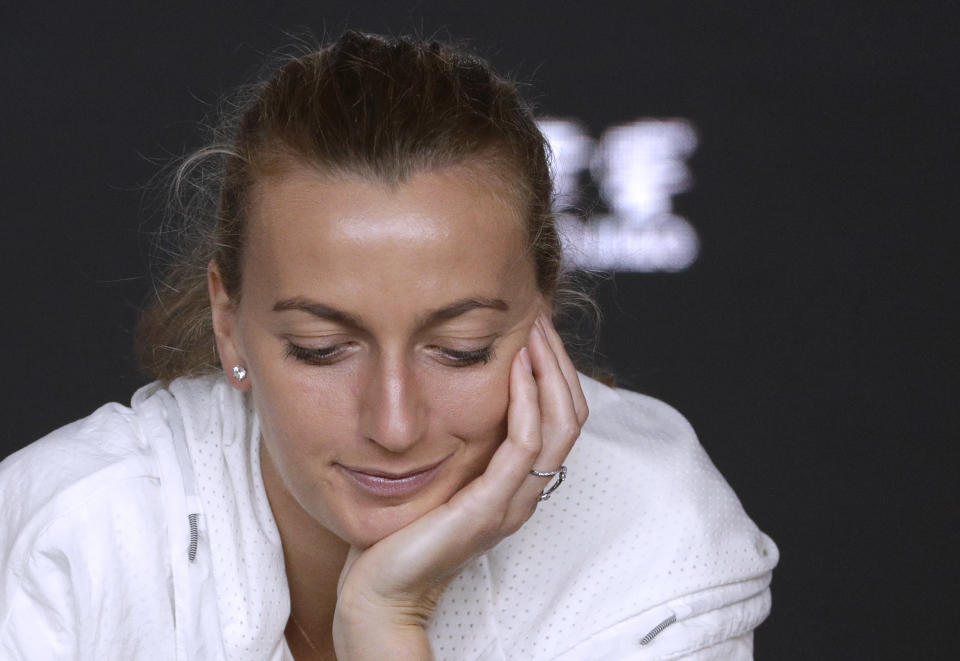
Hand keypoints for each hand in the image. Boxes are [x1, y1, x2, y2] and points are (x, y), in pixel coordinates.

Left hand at [331, 313, 588, 658]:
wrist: (380, 592)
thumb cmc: (401, 534)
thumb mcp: (439, 476)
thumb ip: (459, 444)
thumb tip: (453, 392)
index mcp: (518, 486)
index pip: (561, 418)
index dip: (556, 371)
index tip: (535, 327)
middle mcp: (525, 493)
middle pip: (570, 416)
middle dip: (559, 360)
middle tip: (540, 316)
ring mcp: (512, 503)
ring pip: (558, 425)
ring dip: (550, 370)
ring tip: (534, 330)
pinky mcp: (489, 508)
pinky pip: (524, 446)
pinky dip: (526, 401)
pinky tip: (515, 369)